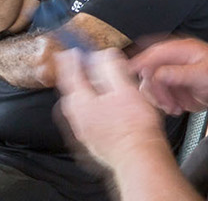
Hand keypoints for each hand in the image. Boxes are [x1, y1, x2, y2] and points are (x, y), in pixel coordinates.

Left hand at [55, 49, 170, 170]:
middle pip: (70, 93)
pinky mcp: (92, 142)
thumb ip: (111, 68)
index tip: (69, 51)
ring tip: (91, 87)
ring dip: (82, 94)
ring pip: (77, 108)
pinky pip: (85, 120)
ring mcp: (83, 132)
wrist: (138, 157)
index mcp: (82, 102)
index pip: (70, 75)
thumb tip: (103, 55)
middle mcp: (77, 118)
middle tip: (78, 67)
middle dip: (74, 78)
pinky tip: (102, 110)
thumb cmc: (134, 126)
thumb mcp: (125, 88)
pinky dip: (90, 109)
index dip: (71, 60)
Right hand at [129, 37, 207, 113]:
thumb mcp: (204, 75)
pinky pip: (156, 93)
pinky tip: (174, 107)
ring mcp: (171, 71)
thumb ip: (181, 73)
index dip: (142, 62)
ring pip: (150, 83)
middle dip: (155, 88)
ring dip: (159, 98)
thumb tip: (159, 73)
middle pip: (149, 69)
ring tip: (173, 106)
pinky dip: (162, 102)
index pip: (156, 52)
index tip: (132, 72)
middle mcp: (174, 58)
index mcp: (183, 49)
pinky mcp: (170, 84)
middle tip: (165, 102)